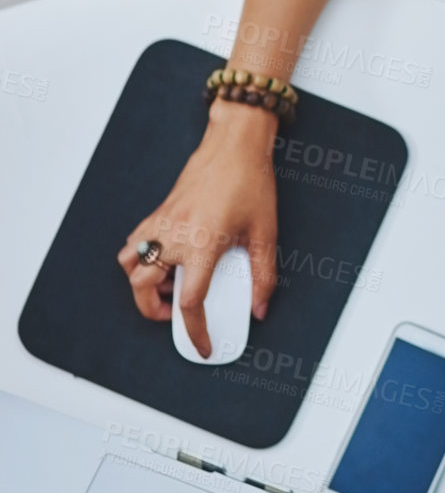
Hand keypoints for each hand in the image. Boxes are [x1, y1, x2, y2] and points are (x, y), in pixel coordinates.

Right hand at [117, 103, 278, 358]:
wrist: (234, 146)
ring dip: (142, 285)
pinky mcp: (157, 212)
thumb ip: (263, 276)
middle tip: (176, 314)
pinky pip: (134, 243)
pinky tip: (165, 258)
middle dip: (155, 311)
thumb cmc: (252, 185)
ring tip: (169, 285)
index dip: (195, 331)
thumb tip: (259, 308)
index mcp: (202, 247)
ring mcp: (161, 223)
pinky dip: (139, 258)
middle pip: (143, 289)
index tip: (202, 346)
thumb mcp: (266, 234)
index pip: (190, 303)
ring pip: (130, 266)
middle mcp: (174, 238)